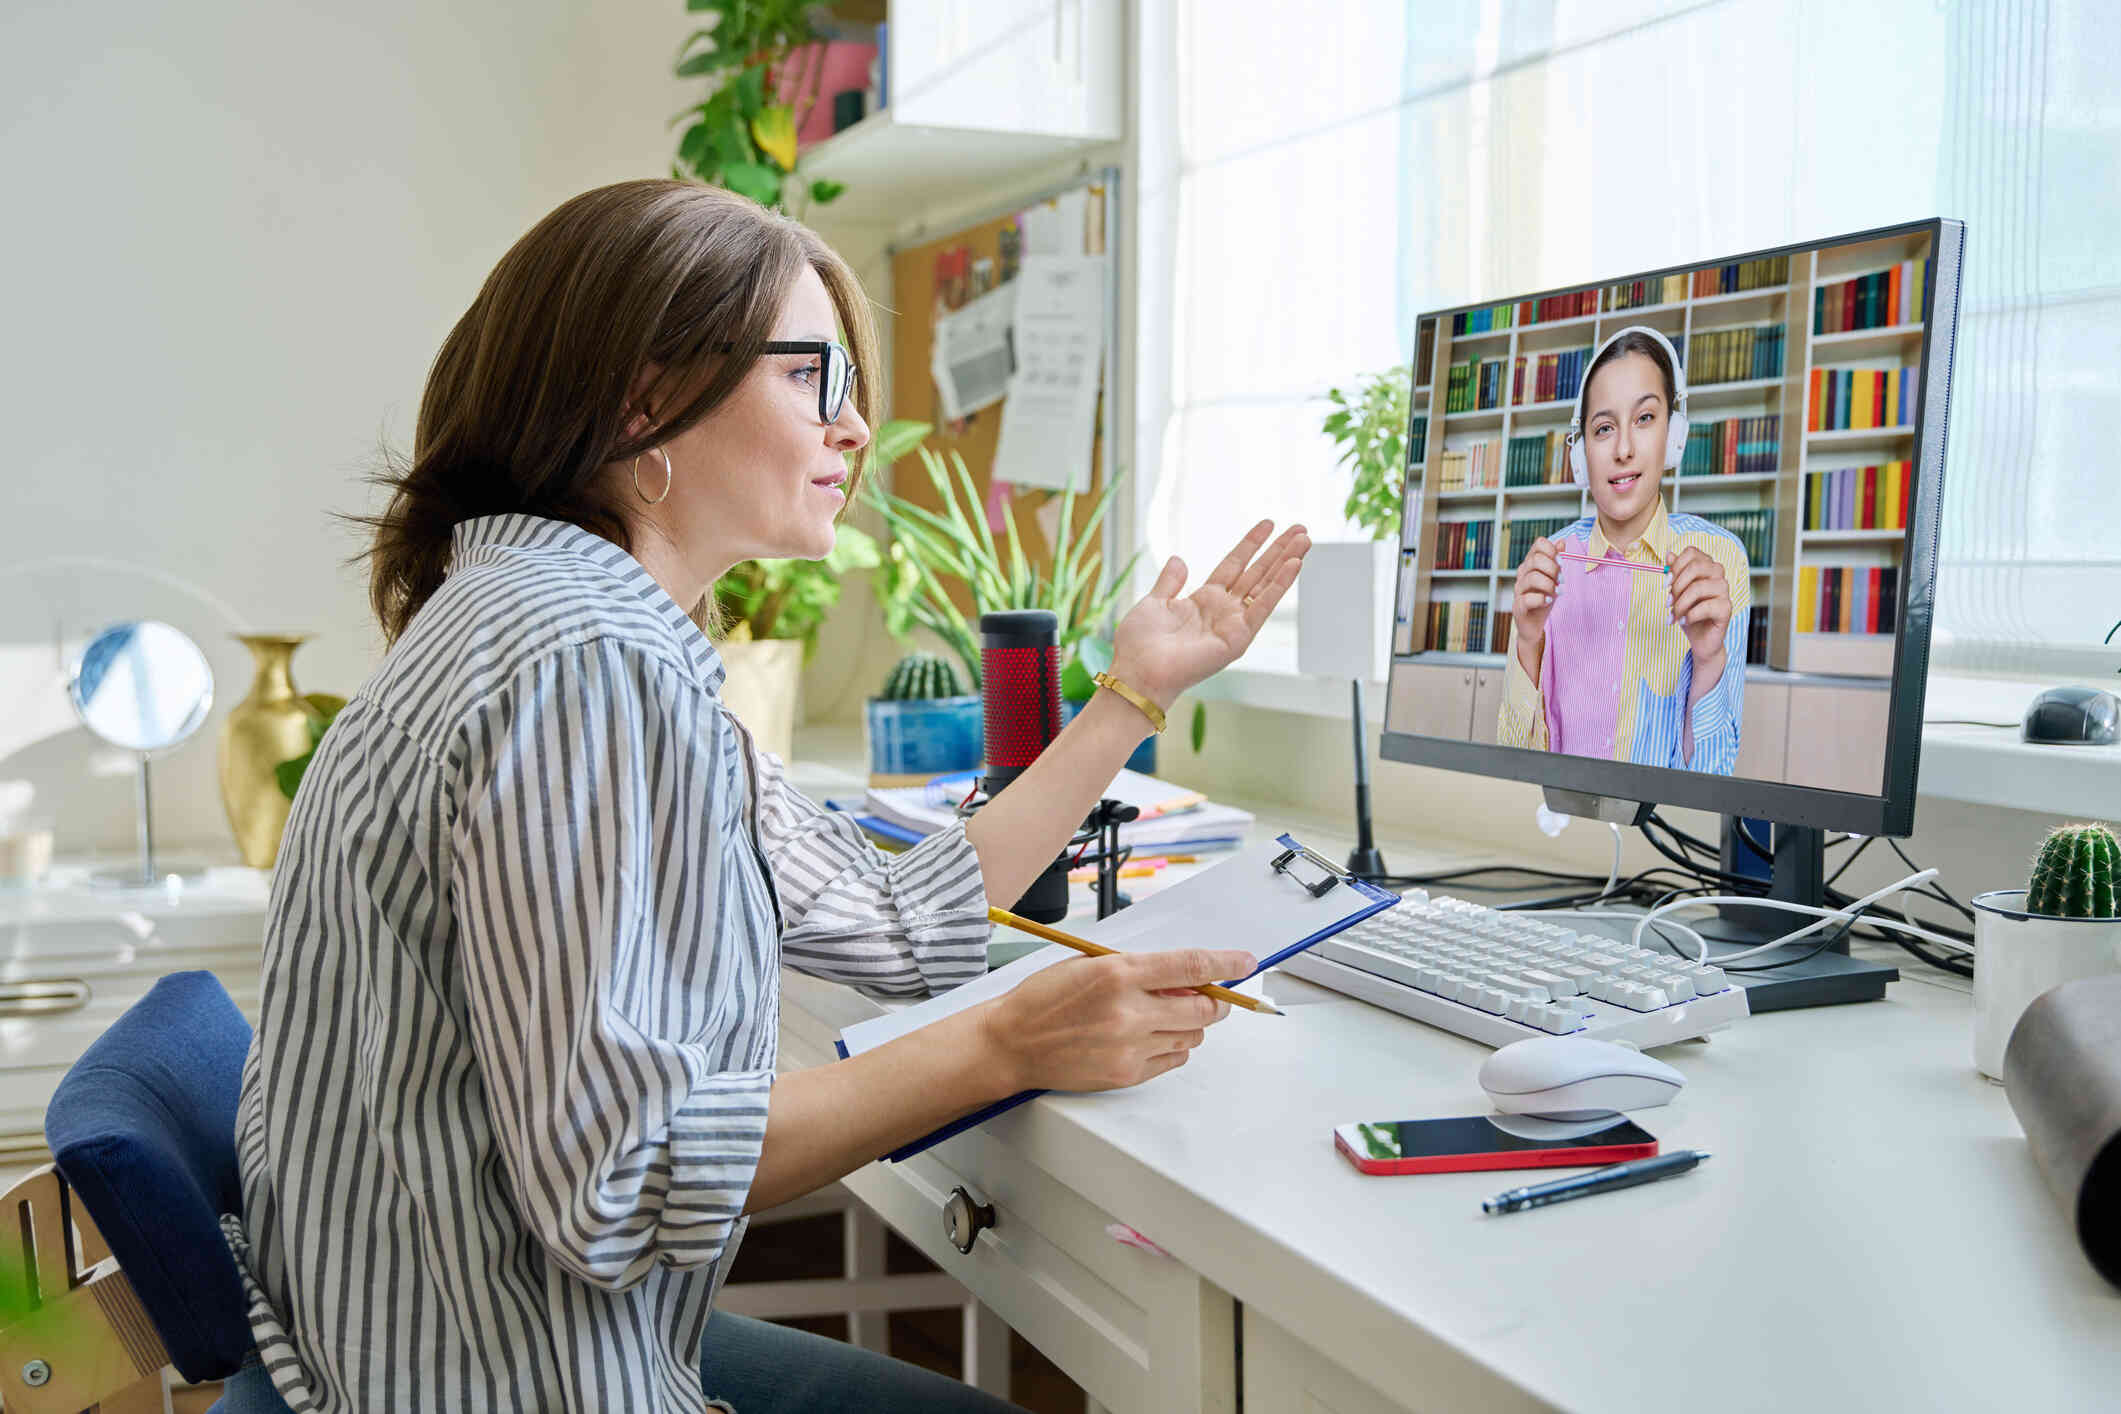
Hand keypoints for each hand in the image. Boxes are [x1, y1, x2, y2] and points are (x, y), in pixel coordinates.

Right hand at [980, 948, 1258, 1093]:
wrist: (1012, 1042)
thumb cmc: (1044, 999)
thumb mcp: (1091, 965)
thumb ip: (1140, 970)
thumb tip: (1185, 976)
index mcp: (1119, 975)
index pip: (1191, 965)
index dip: (1226, 963)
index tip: (1245, 963)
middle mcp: (1129, 1012)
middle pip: (1203, 1007)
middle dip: (1215, 1000)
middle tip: (1212, 995)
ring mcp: (1130, 1048)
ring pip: (1192, 1036)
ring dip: (1190, 1023)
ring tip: (1163, 1015)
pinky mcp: (1127, 1074)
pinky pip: (1174, 1060)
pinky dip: (1173, 1046)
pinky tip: (1150, 1036)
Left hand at [1108, 521, 1309, 709]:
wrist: (1138, 671)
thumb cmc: (1139, 644)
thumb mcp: (1154, 602)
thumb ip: (1170, 582)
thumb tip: (1178, 559)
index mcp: (1203, 601)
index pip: (1234, 565)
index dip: (1251, 544)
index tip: (1267, 524)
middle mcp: (1222, 611)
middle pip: (1256, 573)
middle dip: (1278, 550)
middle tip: (1300, 529)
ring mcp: (1233, 624)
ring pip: (1265, 585)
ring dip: (1286, 562)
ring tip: (1305, 540)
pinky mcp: (1239, 637)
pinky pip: (1263, 606)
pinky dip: (1280, 586)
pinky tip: (1295, 564)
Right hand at [1510, 536, 1560, 673]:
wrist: (1534, 625)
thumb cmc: (1544, 599)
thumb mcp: (1554, 579)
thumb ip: (1557, 560)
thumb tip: (1562, 542)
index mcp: (1531, 563)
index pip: (1539, 544)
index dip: (1552, 550)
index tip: (1562, 562)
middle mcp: (1522, 574)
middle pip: (1536, 559)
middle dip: (1553, 569)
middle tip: (1561, 580)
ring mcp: (1518, 590)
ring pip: (1532, 578)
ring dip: (1549, 585)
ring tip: (1557, 592)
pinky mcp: (1518, 606)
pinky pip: (1528, 599)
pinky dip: (1541, 599)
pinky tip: (1548, 602)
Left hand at [1667, 547, 1732, 663]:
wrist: (1701, 638)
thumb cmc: (1689, 612)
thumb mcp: (1677, 592)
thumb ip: (1675, 573)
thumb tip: (1669, 554)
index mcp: (1706, 566)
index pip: (1691, 552)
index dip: (1675, 566)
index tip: (1666, 583)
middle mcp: (1718, 575)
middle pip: (1695, 567)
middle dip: (1677, 586)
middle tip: (1668, 602)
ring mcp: (1724, 591)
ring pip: (1698, 588)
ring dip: (1680, 604)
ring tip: (1674, 615)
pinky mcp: (1727, 608)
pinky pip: (1705, 607)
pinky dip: (1689, 616)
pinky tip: (1684, 622)